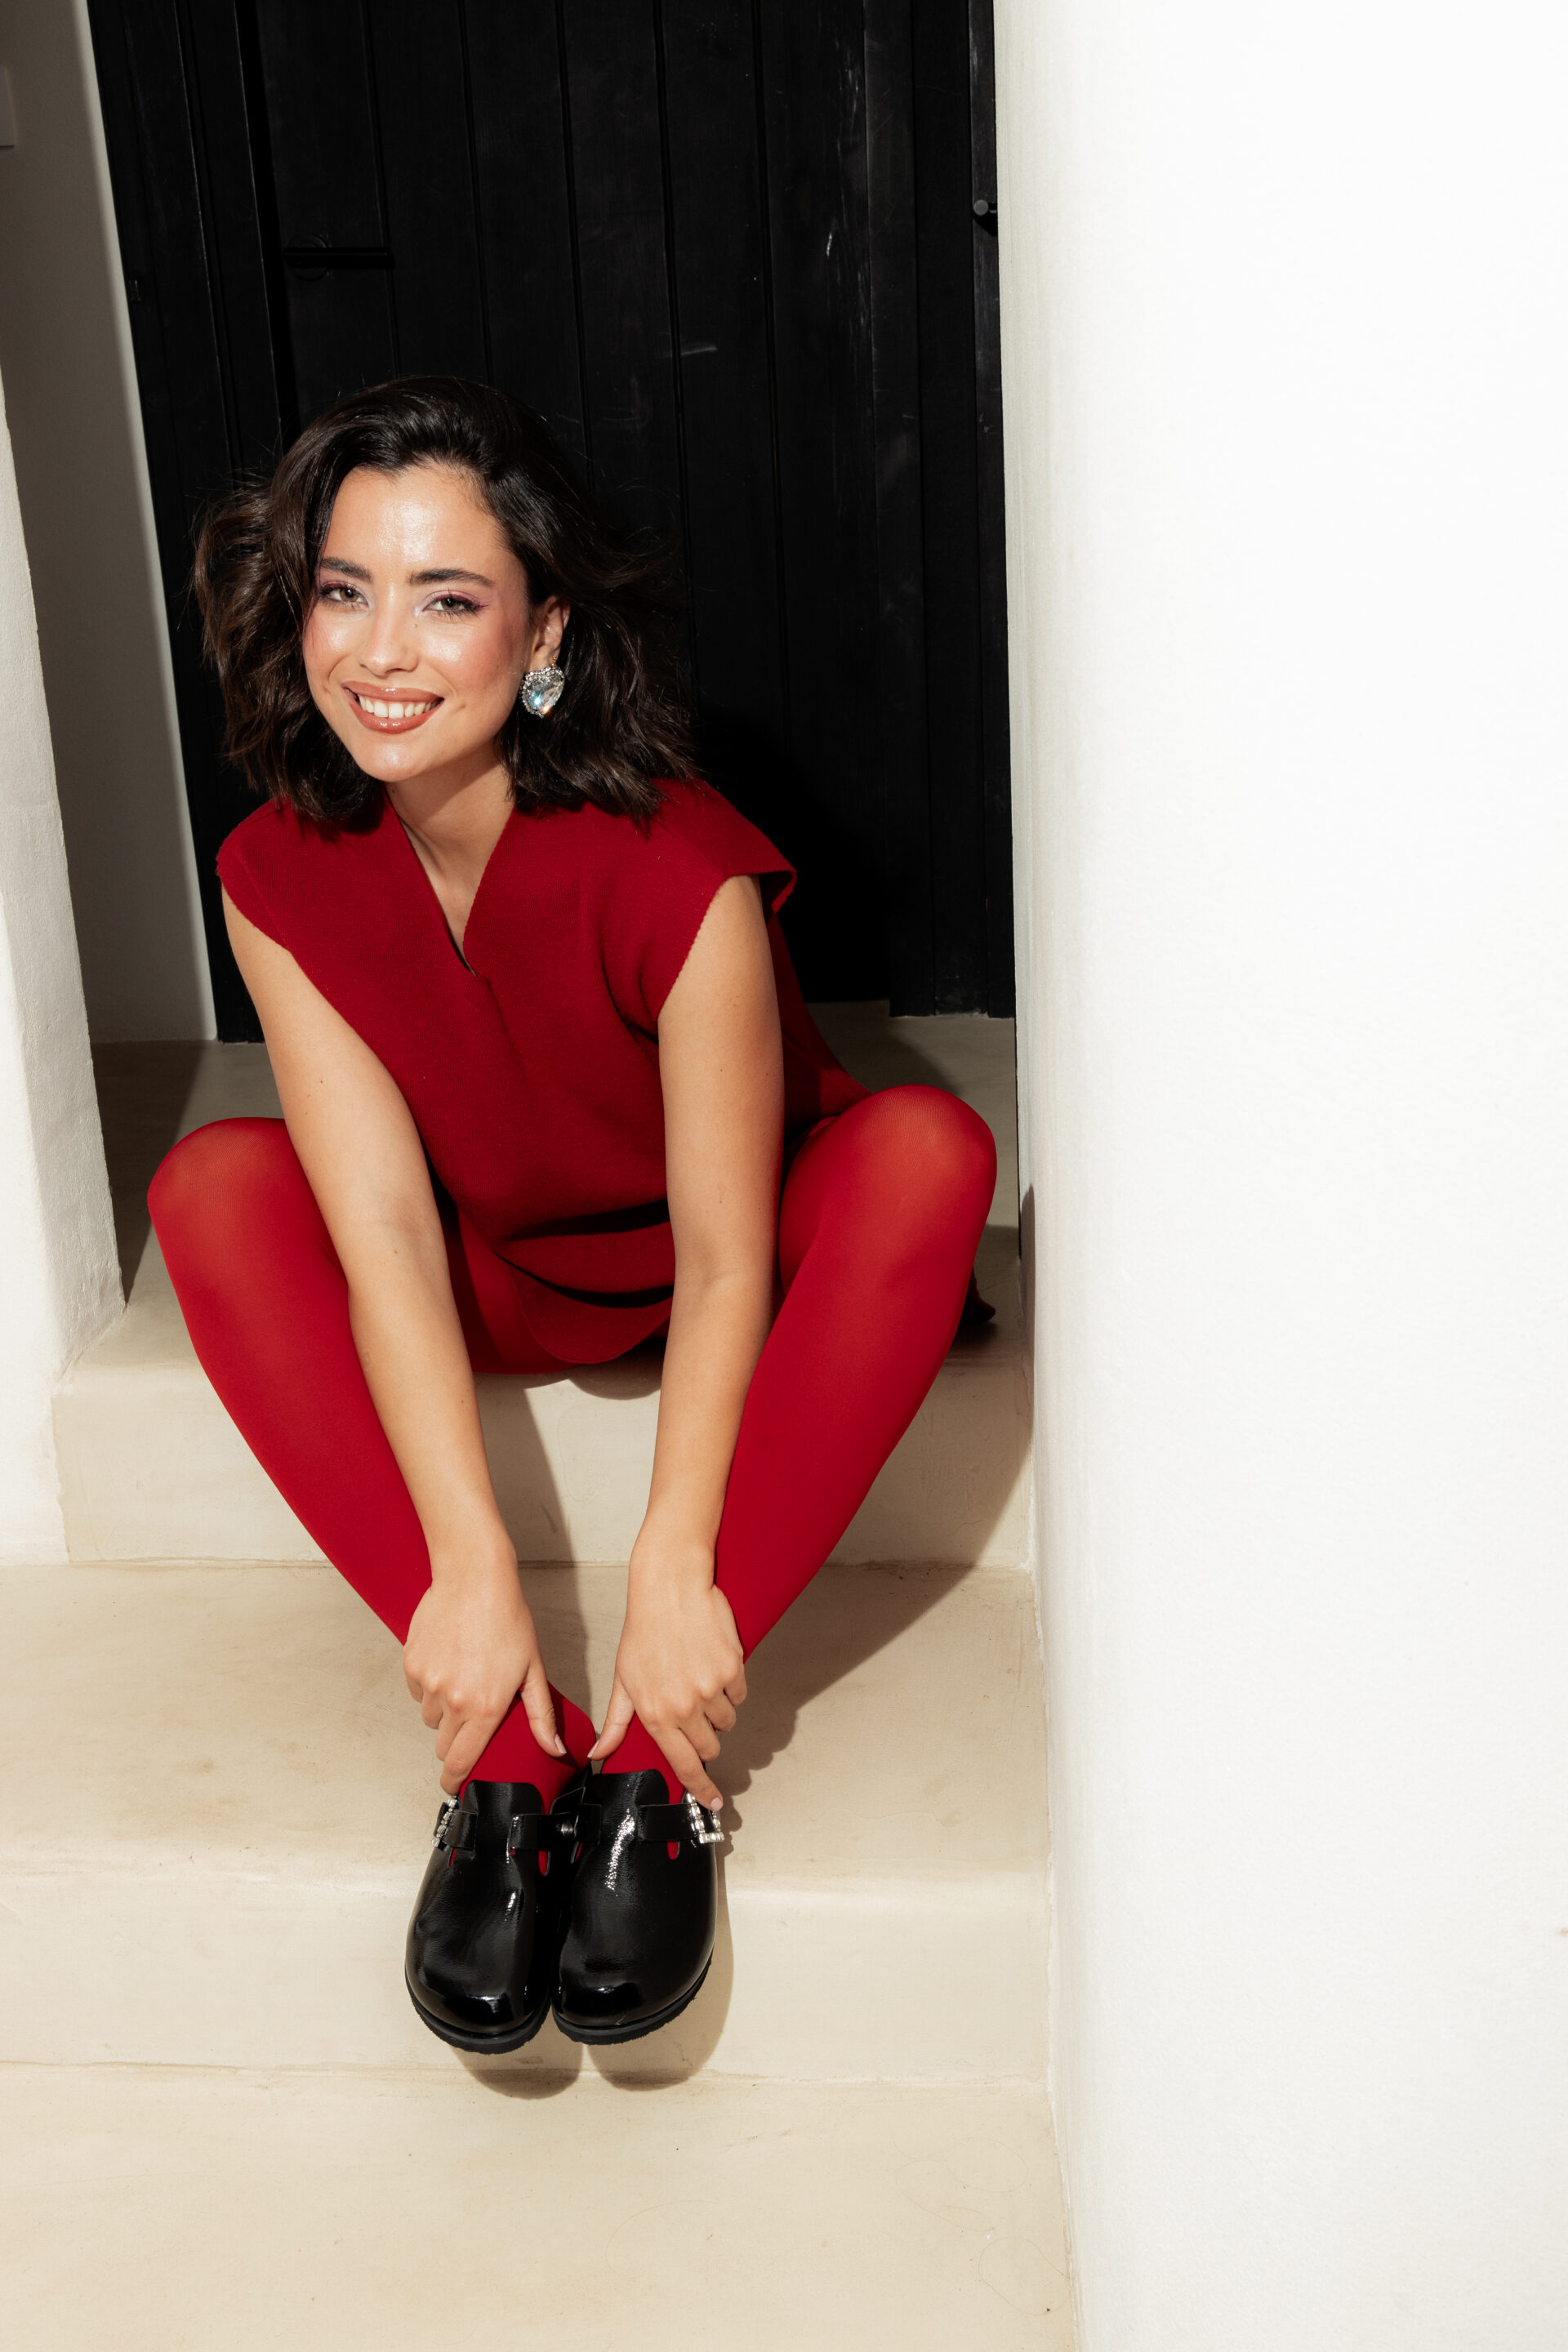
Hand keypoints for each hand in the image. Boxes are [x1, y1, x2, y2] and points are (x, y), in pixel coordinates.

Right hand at [403, 1557, 562, 1794]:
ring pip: (431, 1717)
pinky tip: (449, 1663)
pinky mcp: (412, 1665)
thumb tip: (555, 1749)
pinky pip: (419, 1691)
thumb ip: (540, 1716)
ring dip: (444, 1711)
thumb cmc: (507, 1618)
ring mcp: (429, 1683)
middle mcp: (452, 1701)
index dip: (456, 1780)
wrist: (474, 1579)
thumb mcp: (533, 1669)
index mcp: (485, 1707)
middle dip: (455, 1741)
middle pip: (443, 1745)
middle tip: (471, 1717)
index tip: (455, 1785)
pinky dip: (431, 1686)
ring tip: (464, 1679)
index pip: (460, 1762)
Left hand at [590, 1539, 746, 1809]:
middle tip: (692, 1707)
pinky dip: (730, 1684)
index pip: (683, 1764)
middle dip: (704, 1735)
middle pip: (710, 1746)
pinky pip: (739, 1692)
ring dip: (717, 1707)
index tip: (714, 1801)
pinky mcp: (731, 1668)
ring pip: (726, 1719)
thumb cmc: (645, 1630)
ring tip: (697, 1675)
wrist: (670, 1587)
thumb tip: (598, 1753)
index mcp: (655, 1713)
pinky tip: (711, 1661)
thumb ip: (616, 1723)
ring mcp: (710, 1687)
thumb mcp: (623, 1679)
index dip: (701, 1788)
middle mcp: (684, 1706)